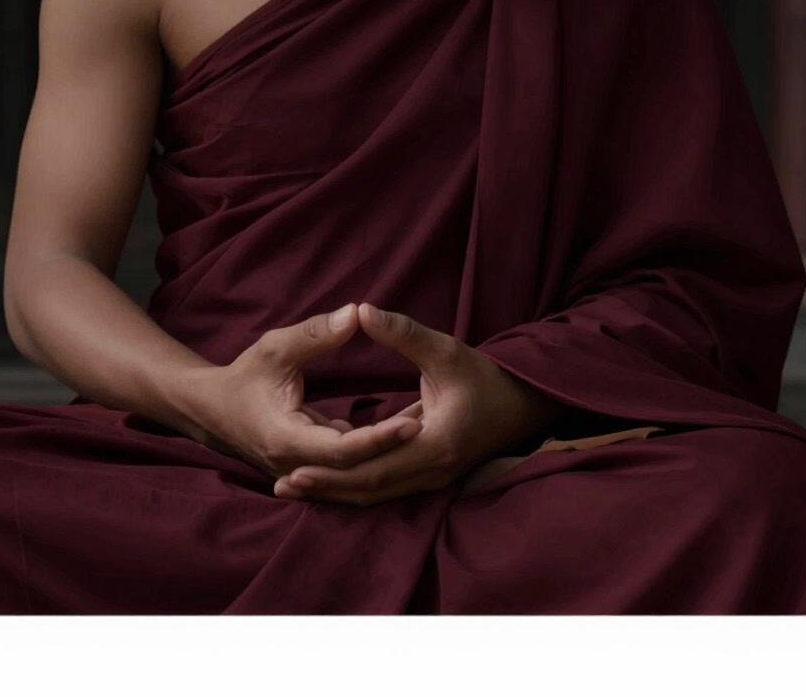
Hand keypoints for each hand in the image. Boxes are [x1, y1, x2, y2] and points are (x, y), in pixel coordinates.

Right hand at [175, 303, 423, 476]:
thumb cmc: (242, 376)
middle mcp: (295, 465)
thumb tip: (357, 313)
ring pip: (354, 474)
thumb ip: (315, 333)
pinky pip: (347, 467)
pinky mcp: (310, 468)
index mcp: (286, 440)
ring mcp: (302, 471)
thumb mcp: (274, 348)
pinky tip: (404, 428)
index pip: (343, 451)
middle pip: (355, 470)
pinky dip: (374, 451)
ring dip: (388, 453)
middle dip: (394, 450)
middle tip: (433, 424)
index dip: (380, 438)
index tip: (414, 422)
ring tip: (426, 423)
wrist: (211, 411)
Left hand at [272, 303, 561, 505]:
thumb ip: (402, 333)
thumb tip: (361, 309)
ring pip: (376, 495)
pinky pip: (386, 489)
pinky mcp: (430, 476)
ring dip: (336, 493)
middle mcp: (433, 471)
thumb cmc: (485, 376)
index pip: (375, 468)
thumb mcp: (444, 350)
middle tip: (281, 485)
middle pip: (369, 490)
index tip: (294, 467)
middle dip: (325, 489)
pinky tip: (326, 482)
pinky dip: (354, 487)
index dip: (333, 472)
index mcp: (435, 444)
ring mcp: (433, 479)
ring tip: (293, 488)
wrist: (524, 404)